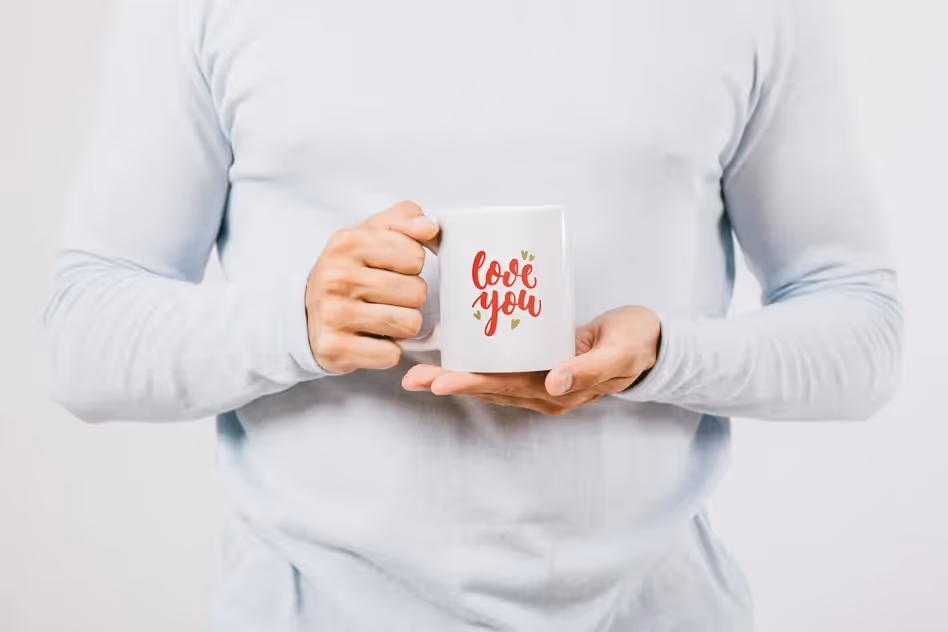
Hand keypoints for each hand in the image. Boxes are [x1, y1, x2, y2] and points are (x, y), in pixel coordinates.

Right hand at [305, 201, 439, 373]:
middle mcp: (337, 277)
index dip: (410, 265)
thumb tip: (430, 227)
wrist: (304, 314)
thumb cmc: (348, 271)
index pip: (415, 256)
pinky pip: (391, 354)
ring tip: (379, 317)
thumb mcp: (370, 235)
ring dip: (401, 324)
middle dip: (408, 298)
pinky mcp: (335, 349)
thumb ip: (404, 220)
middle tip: (383, 298)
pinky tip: (370, 339)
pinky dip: (387, 350)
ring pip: (409, 324)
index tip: (390, 269)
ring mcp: (334, 314)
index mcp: (348, 242)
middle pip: (417, 292)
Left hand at [402, 306, 660, 414]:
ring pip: (491, 381)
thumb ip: (589, 369)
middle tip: (413, 378)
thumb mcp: (619, 352)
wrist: (651, 342)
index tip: (440, 380)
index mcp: (561, 392)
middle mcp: (545, 391)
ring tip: (420, 371)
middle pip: (490, 388)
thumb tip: (554, 383)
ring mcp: (542, 381)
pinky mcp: (541, 365)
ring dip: (456, 377)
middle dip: (451, 383)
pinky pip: (503, 369)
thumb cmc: (636, 343)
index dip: (472, 384)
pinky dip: (477, 364)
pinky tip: (454, 354)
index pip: (507, 388)